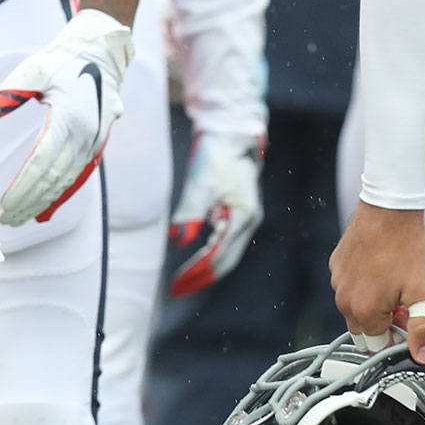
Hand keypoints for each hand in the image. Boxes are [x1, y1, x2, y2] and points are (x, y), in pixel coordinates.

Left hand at [0, 8, 132, 224]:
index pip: (41, 162)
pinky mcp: (97, 145)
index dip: (22, 187)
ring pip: (66, 181)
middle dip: (28, 201)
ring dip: (42, 202)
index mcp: (69, 117)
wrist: (102, 52)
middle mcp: (86, 134)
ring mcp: (95, 142)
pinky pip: (77, 176)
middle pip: (53, 178)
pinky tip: (42, 209)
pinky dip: (59, 194)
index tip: (4, 204)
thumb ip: (8, 94)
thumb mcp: (33, 69)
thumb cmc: (63, 59)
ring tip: (18, 217)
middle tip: (5, 218)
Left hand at [168, 132, 263, 295]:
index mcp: (242, 217)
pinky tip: (197, 259)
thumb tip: (179, 239)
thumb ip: (190, 211)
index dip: (196, 272)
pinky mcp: (239, 212)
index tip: (176, 285)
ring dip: (206, 267)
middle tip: (177, 290)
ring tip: (184, 279)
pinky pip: (226, 241)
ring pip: (227, 253)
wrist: (232, 135)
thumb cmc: (216, 155)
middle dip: (201, 277)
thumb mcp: (200, 182)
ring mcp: (246, 218)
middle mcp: (248, 222)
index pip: (217, 256)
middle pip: (226, 261)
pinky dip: (211, 253)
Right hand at [329, 203, 424, 362]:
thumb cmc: (406, 245)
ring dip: (374, 308)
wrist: (388, 208)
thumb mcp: (423, 291)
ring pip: (355, 310)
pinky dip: (364, 288)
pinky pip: (349, 288)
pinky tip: (382, 272)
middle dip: (384, 327)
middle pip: (364, 331)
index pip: (378, 347)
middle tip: (404, 308)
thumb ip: (423, 328)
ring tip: (395, 287)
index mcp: (364, 310)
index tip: (410, 327)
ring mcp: (338, 281)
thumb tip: (422, 356)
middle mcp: (344, 299)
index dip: (397, 342)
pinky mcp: (336, 265)